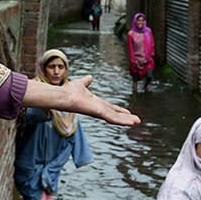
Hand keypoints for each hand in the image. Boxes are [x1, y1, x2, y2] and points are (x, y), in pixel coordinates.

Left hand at [22, 74, 138, 125]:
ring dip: (126, 120)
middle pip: (115, 114)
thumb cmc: (69, 91)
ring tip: (137, 122)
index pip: (110, 107)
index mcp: (95, 103)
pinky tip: (131, 122)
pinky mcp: (99, 113)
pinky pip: (112, 118)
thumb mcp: (81, 84)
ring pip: (115, 118)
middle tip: (136, 120)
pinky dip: (122, 121)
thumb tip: (90, 77)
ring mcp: (98, 112)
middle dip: (125, 117)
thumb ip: (86, 82)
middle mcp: (98, 109)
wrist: (63, 95)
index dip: (119, 110)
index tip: (128, 112)